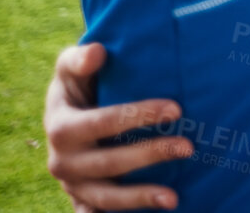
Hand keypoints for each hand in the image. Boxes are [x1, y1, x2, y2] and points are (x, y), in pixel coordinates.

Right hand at [45, 43, 188, 210]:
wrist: (64, 116)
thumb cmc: (78, 86)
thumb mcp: (70, 70)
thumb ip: (79, 60)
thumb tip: (97, 52)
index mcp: (61, 126)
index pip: (102, 122)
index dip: (138, 115)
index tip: (176, 108)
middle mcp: (62, 160)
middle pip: (108, 163)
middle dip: (148, 155)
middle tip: (188, 146)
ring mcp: (73, 184)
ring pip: (105, 197)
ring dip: (140, 198)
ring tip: (174, 197)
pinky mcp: (82, 200)